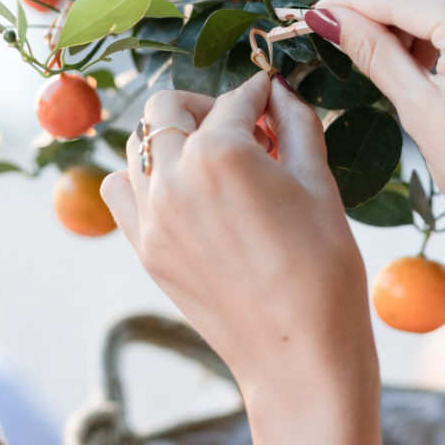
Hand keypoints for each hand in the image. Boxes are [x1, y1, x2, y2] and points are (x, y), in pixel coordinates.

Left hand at [101, 74, 374, 403]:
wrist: (298, 354)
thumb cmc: (323, 268)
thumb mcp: (318, 183)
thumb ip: (297, 124)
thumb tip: (282, 91)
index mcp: (221, 153)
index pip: (235, 100)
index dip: (260, 93)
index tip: (272, 94)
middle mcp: (173, 178)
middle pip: (167, 108)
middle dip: (204, 104)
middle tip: (242, 125)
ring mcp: (151, 217)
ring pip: (136, 146)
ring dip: (170, 137)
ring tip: (213, 158)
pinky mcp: (145, 250)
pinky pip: (121, 194)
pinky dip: (144, 179)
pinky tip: (185, 192)